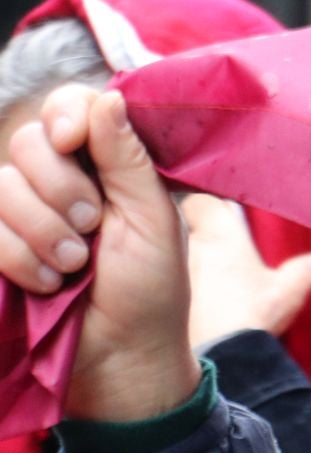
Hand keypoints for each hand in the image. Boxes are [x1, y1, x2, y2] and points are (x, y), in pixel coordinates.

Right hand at [0, 85, 198, 419]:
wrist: (120, 358)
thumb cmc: (151, 291)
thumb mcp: (154, 221)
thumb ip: (129, 160)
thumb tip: (109, 95)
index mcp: (108, 167)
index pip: (72, 108)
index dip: (65, 114)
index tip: (72, 140)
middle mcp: (62, 182)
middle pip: (30, 143)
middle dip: (62, 190)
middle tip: (92, 230)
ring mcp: (24, 214)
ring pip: (2, 185)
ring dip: (42, 230)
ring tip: (74, 267)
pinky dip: (16, 256)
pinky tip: (45, 283)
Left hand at [182, 195, 310, 346]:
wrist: (218, 357)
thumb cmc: (252, 314)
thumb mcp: (288, 292)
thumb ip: (306, 271)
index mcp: (219, 235)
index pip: (199, 201)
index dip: (210, 207)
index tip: (224, 217)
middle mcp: (190, 247)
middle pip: (189, 229)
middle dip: (205, 238)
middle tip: (227, 253)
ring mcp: (176, 273)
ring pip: (182, 257)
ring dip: (197, 265)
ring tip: (218, 283)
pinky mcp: (168, 299)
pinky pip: (176, 284)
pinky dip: (189, 289)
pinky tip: (205, 306)